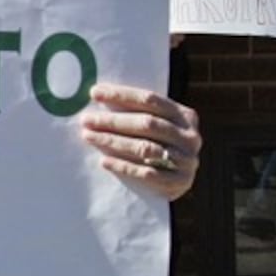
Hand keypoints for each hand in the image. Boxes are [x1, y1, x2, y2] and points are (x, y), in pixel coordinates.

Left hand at [80, 82, 201, 200]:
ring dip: (113, 141)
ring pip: (145, 148)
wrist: (178, 182)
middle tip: (86, 120)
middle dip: (113, 121)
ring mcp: (187, 160)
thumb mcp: (158, 126)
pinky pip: (146, 173)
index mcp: (185, 116)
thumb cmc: (159, 145)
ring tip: (88, 137)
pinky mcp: (179, 182)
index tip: (94, 93)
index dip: (121, 95)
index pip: (150, 100)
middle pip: (147, 124)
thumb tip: (97, 96)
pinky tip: (104, 161)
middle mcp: (189, 137)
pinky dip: (123, 166)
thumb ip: (137, 112)